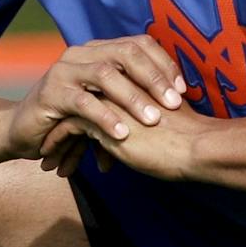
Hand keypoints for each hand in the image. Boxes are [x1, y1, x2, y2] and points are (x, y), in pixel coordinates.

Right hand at [0, 36, 188, 164]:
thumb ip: (131, 92)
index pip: (139, 44)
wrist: (23, 130)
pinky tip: (122, 134)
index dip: (163, 64)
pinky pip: (83, 103)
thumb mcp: (106, 101)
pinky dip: (105, 118)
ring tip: (153, 120)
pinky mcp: (50, 94)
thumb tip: (177, 97)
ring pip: (106, 75)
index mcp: (99, 50)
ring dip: (133, 98)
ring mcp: (64, 71)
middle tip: (174, 103)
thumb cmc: (73, 117)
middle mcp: (82, 53)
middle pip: (126, 53)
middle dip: (154, 78)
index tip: (183, 89)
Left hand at [45, 96, 212, 182]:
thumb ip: (150, 116)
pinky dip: (58, 143)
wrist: (196, 147)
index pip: (96, 95)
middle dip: (63, 124)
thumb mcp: (166, 123)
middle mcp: (117, 88)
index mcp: (133, 85)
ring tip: (48, 159)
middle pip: (79, 100)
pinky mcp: (101, 121)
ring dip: (55, 136)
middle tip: (52, 145)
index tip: (73, 135)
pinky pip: (68, 128)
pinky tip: (52, 160)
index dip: (84, 115)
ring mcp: (108, 102)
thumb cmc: (189, 140)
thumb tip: (147, 129)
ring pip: (69, 112)